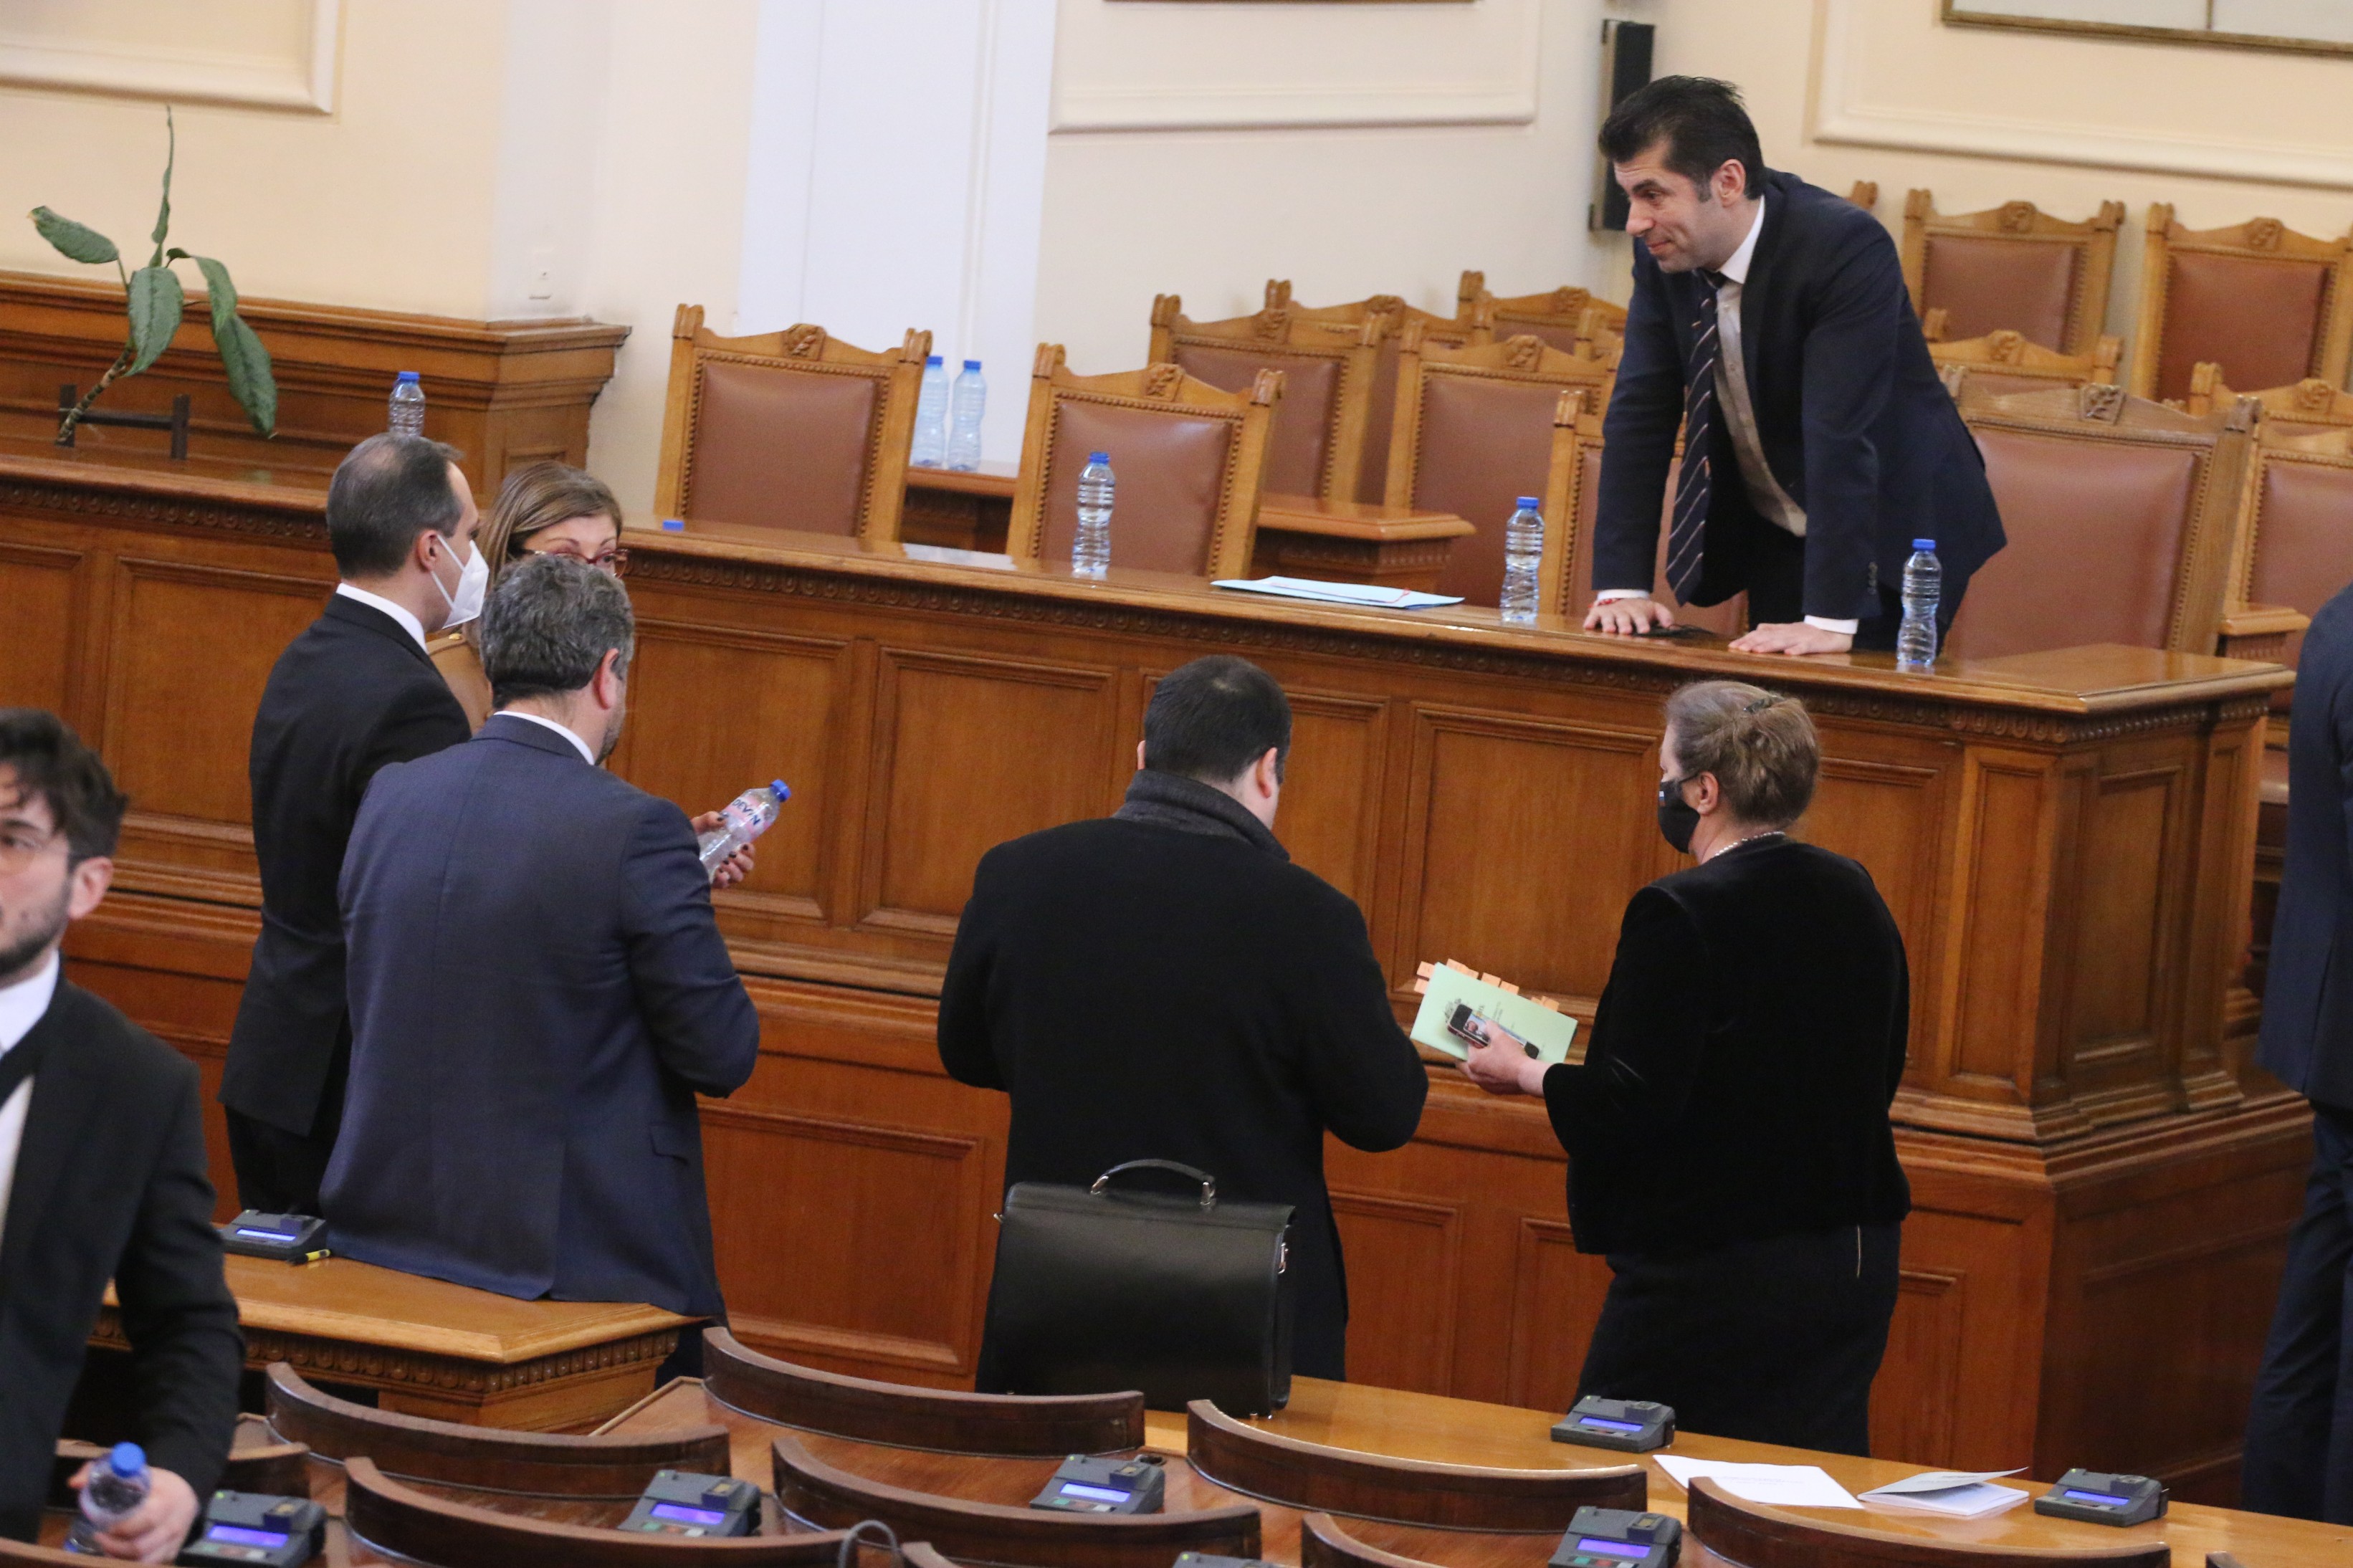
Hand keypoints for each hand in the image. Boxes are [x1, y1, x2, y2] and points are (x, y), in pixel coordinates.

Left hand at [71, 1464, 198, 1562]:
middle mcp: (172, 1524)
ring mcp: (172, 1542)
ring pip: (142, 1561)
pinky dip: (128, 1563)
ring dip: (118, 1557)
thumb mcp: (137, 1473)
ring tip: (106, 1547)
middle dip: (113, 1547)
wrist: (186, 1496)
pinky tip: (118, 1554)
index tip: (103, 1527)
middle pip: (140, 1547)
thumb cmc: (156, 1485)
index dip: (122, 1528)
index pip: (147, 1519)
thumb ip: (105, 1474)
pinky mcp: (170, 1554)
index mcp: (166, 1501)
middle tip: (99, 1538)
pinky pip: (147, 1565)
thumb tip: (75, 1483)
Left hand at [689, 811, 756, 889]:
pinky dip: (723, 880)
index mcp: (730, 847)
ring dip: (735, 870)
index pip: (748, 852)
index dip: (750, 850)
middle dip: (744, 861)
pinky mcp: (713, 883)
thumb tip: (723, 820)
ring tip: (723, 863)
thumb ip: (709, 818)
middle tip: (733, 855)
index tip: (744, 845)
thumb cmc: (689, 837)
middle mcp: (729, 862)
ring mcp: (722, 874)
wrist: (670, 851)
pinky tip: (717, 873)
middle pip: (748, 867)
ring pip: (739, 877)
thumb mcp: (698, 824)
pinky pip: (724, 885)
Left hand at [1458, 1024, 1550, 1097]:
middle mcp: (1474, 1075)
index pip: (1469, 1048)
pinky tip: (1501, 1069)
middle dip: (1470, 1057)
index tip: (1482, 1039)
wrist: (1526, 1076)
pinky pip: (1488, 1081)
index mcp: (1473, 1061)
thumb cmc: (1511, 1056)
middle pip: (1465, 1064)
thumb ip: (1490, 1028)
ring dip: (1481, 1067)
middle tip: (1481, 1050)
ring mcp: (1484, 1085)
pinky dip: (1490, 1075)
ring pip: (1477, 1074)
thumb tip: (1486, 1024)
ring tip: (1492, 1059)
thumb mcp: (1501, 1037)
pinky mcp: (1494, 1091)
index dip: (1475, 1042)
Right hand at [1584, 596, 1675, 635]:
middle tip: (1626, 631)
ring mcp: (1610, 612)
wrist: (1622, 598)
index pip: (1640, 617)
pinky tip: (1587, 627)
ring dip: (1608, 624)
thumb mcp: (1655, 609)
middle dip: (1625, 624)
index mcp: (1637, 611)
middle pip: (1624, 618)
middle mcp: (1623, 611)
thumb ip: (1664, 616)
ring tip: (1609, 631)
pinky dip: (1589, 621)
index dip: (1642, 623)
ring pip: (1608, 618)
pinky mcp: (1597, 613)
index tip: (1645, 631)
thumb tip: (1672, 626)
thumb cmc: (1640, 610)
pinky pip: (1592, 617)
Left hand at [1729, 621, 1853, 655]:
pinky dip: (1797, 650)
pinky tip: (1789, 654)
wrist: (1835, 630)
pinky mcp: (1815, 643)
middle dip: (1752, 643)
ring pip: (1783, 642)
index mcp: (1783, 631)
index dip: (1747, 639)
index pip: (1761, 634)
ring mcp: (1802, 638)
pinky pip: (1806, 647)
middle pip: (1768, 638)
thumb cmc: (1810, 632)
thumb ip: (1774, 630)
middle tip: (1739, 649)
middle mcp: (1789, 633)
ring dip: (1769, 646)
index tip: (1733, 647)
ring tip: (1756, 651)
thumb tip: (1757, 628)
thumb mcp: (1790, 630)